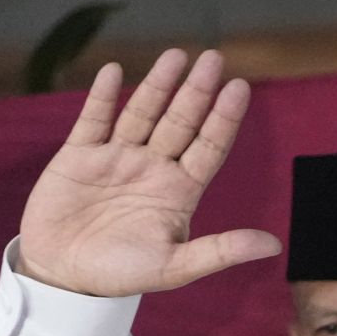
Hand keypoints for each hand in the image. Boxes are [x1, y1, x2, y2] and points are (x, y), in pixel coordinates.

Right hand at [16, 49, 281, 296]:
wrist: (62, 279)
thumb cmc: (121, 275)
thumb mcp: (175, 267)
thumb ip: (222, 251)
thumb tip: (274, 245)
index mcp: (179, 191)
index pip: (209, 147)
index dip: (223, 118)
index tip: (239, 88)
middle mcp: (153, 169)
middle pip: (180, 122)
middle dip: (196, 92)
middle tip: (213, 59)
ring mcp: (117, 159)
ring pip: (142, 114)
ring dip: (158, 86)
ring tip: (176, 56)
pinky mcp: (79, 157)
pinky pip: (94, 120)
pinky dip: (103, 97)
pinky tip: (115, 73)